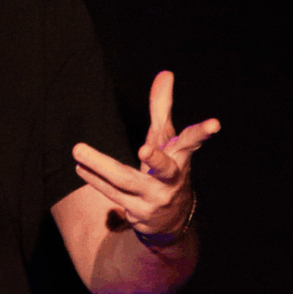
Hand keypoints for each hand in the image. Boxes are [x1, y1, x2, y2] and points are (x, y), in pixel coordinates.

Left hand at [72, 71, 219, 240]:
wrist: (171, 220)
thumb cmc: (167, 168)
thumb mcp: (166, 138)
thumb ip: (162, 107)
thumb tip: (165, 73)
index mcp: (181, 158)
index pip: (192, 142)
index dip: (202, 133)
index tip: (215, 124)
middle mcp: (172, 180)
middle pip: (164, 168)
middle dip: (155, 159)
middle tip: (144, 148)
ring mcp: (156, 199)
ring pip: (126, 181)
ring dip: (100, 166)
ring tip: (78, 150)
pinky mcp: (139, 213)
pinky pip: (112, 193)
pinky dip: (95, 179)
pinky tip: (80, 168)